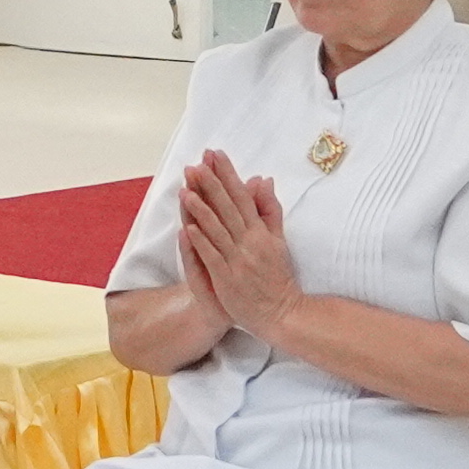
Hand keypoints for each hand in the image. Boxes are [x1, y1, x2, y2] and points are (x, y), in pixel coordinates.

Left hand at [178, 151, 302, 340]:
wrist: (281, 313)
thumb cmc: (278, 276)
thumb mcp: (278, 240)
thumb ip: (269, 210)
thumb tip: (263, 180)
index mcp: (261, 231)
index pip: (242, 196)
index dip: (228, 175)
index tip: (216, 155)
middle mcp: (249, 242)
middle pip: (227, 208)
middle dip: (211, 184)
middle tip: (197, 163)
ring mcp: (237, 260)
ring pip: (217, 229)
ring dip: (201, 208)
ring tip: (186, 188)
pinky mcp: (226, 278)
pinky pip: (211, 256)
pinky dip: (200, 240)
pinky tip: (188, 226)